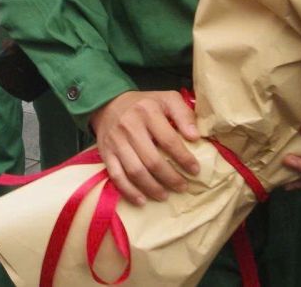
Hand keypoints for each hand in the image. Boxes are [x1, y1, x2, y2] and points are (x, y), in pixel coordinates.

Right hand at [90, 90, 200, 204]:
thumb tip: (195, 136)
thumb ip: (184, 114)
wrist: (109, 104)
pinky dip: (129, 192)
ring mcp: (116, 142)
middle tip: (182, 187)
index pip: (169, 140)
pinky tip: (141, 201)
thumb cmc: (144, 105)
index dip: (184, 158)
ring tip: (165, 195)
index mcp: (148, 111)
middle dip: (170, 177)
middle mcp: (130, 126)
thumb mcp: (167, 99)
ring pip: (135, 171)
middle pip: (152, 160)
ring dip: (152, 188)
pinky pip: (116, 176)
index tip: (195, 170)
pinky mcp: (106, 153)